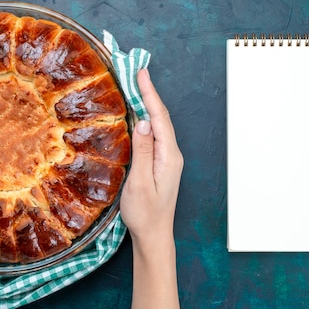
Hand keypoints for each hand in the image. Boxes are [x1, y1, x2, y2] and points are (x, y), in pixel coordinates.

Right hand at [120, 68, 183, 248]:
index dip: (150, 94)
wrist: (154, 235)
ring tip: (137, 87)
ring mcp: (167, 159)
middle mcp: (171, 154)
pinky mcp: (161, 164)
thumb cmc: (145, 213)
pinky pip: (155, 135)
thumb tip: (143, 122)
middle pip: (161, 117)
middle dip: (149, 94)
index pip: (159, 118)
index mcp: (168, 156)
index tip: (141, 74)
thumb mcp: (140, 183)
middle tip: (137, 73)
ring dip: (148, 105)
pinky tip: (138, 115)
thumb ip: (142, 152)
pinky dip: (146, 120)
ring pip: (158, 125)